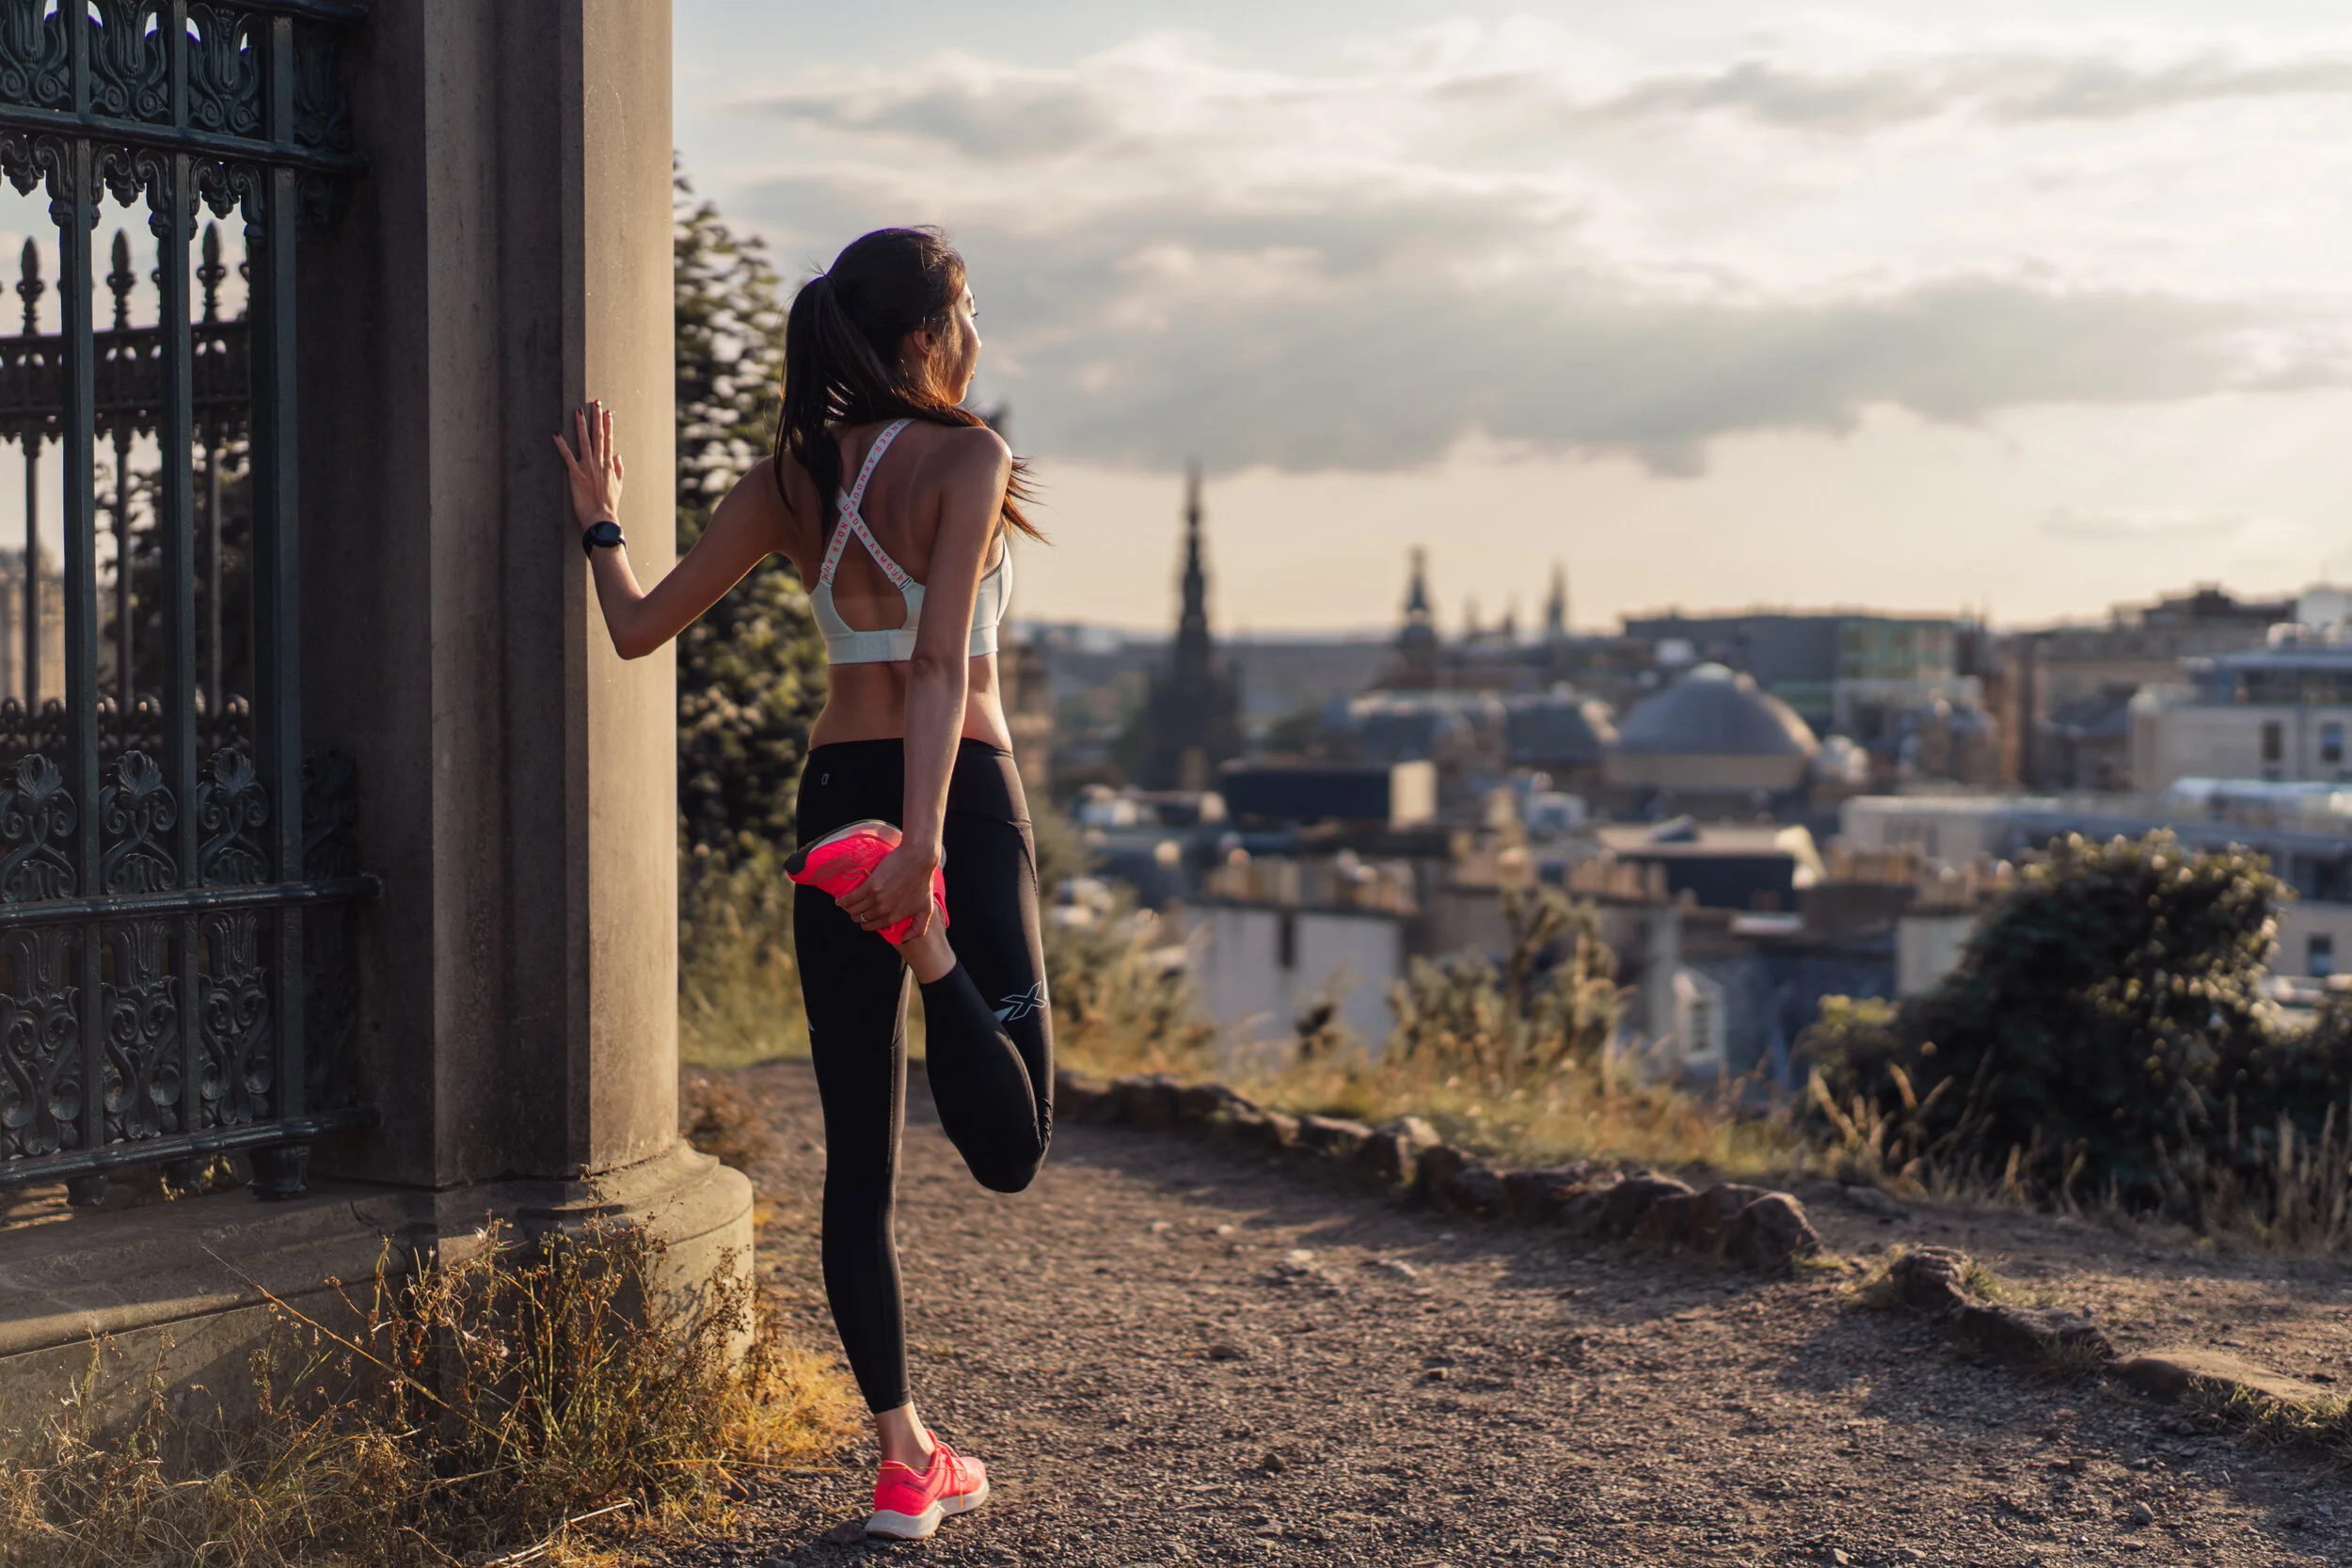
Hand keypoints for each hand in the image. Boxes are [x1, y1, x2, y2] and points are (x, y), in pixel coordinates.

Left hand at [553, 400, 625, 534]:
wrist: (602, 519)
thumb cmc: (609, 505)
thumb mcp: (618, 486)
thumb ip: (619, 469)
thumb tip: (618, 454)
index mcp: (608, 465)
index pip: (609, 440)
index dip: (609, 425)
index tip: (609, 412)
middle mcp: (599, 463)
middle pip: (598, 436)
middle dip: (597, 418)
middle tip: (596, 402)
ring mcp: (587, 468)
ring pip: (584, 441)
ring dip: (582, 425)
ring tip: (578, 410)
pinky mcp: (576, 475)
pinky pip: (567, 457)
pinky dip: (562, 445)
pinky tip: (556, 434)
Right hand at [838, 841, 940, 939]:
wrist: (918, 859)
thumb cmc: (923, 882)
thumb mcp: (926, 909)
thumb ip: (918, 927)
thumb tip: (905, 939)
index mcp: (895, 917)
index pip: (874, 926)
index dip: (867, 924)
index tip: (864, 920)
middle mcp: (884, 910)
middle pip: (862, 918)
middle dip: (856, 916)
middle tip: (854, 910)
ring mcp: (876, 898)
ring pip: (855, 909)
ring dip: (848, 909)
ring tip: (845, 905)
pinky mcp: (870, 885)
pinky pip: (852, 897)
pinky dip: (843, 900)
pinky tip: (839, 900)